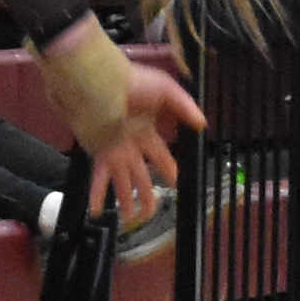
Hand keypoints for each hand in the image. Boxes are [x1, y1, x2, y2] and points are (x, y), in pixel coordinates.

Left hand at [85, 62, 206, 223]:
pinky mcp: (99, 152)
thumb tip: (202, 125)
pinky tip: (97, 211)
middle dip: (147, 194)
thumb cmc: (131, 82)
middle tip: (151, 213)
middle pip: (141, 175)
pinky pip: (100, 178)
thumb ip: (184, 106)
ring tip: (129, 220)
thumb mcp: (166, 89)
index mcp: (147, 131)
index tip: (174, 182)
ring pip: (123, 182)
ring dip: (125, 201)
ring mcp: (114, 150)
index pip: (160, 156)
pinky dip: (97, 195)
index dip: (168, 170)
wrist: (97, 80)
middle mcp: (131, 145)